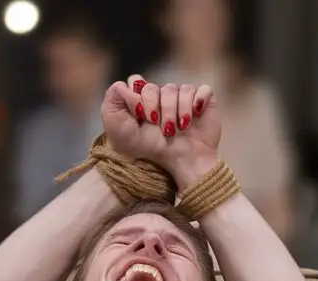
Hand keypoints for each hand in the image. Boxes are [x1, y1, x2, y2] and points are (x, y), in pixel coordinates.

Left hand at [101, 76, 220, 185]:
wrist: (179, 161)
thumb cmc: (149, 149)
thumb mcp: (119, 127)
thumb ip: (112, 99)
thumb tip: (128, 84)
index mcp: (142, 100)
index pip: (137, 82)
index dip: (139, 97)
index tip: (141, 116)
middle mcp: (162, 96)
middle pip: (158, 87)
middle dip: (158, 108)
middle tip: (161, 128)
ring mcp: (184, 98)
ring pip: (180, 89)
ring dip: (177, 111)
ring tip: (178, 129)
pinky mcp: (204, 102)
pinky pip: (203, 90)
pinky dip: (198, 102)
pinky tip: (193, 118)